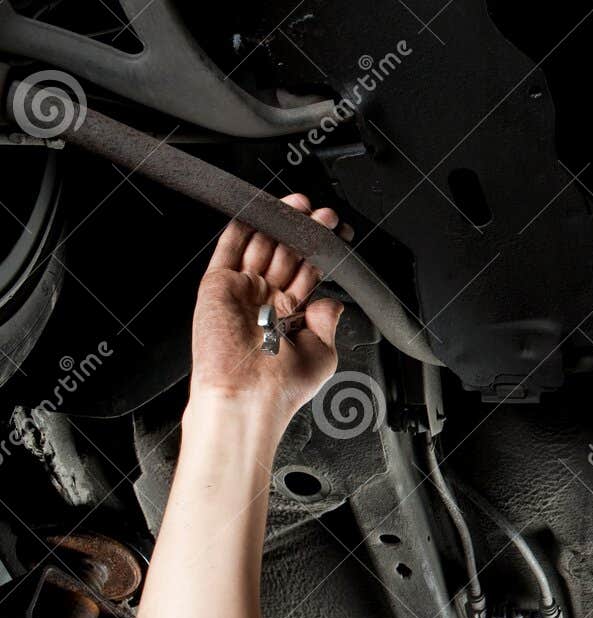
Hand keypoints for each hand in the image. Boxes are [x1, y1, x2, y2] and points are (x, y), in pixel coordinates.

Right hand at [189, 193, 352, 424]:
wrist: (247, 398)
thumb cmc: (281, 389)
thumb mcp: (321, 354)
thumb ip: (327, 323)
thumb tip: (334, 301)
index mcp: (286, 318)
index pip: (305, 275)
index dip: (319, 253)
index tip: (335, 235)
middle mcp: (262, 302)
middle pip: (285, 255)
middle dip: (303, 232)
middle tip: (322, 214)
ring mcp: (240, 292)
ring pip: (260, 246)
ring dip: (278, 223)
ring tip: (299, 205)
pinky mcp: (217, 285)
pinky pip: (229, 248)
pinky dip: (241, 226)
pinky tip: (257, 208)